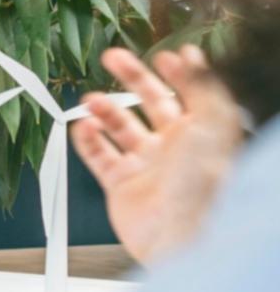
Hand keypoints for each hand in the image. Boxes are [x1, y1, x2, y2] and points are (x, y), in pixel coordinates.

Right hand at [71, 46, 243, 264]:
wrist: (178, 236)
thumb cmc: (202, 186)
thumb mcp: (209, 125)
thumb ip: (201, 86)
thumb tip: (193, 56)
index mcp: (199, 132)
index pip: (186, 92)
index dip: (174, 72)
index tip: (162, 55)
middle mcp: (173, 147)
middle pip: (149, 102)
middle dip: (131, 78)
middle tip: (111, 57)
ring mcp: (146, 165)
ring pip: (120, 127)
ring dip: (104, 109)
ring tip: (90, 100)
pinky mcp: (121, 185)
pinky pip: (98, 156)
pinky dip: (86, 140)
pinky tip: (83, 127)